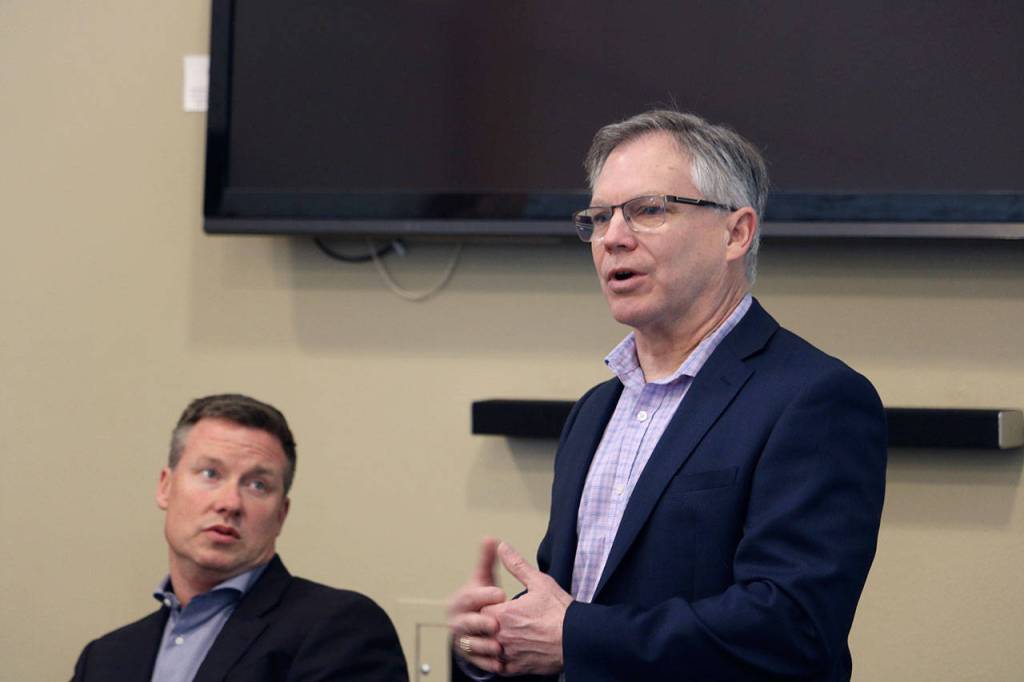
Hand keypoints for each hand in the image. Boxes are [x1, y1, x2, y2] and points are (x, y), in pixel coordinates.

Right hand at [447, 537, 507, 673]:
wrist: (475, 622)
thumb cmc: (481, 597)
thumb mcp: (483, 578)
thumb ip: (487, 560)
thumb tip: (492, 538)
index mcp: (460, 600)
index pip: (469, 596)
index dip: (484, 595)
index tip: (501, 593)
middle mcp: (457, 620)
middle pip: (466, 622)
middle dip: (480, 623)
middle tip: (496, 623)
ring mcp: (462, 639)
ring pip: (470, 644)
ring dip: (484, 646)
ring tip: (499, 646)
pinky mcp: (470, 656)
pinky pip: (477, 662)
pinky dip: (487, 663)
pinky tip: (500, 663)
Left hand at [482, 541, 571, 675]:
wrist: (578, 639)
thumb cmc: (561, 612)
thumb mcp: (540, 582)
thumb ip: (517, 565)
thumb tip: (503, 548)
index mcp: (504, 614)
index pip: (480, 610)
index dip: (487, 606)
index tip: (498, 605)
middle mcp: (502, 636)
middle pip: (482, 631)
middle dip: (488, 625)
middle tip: (502, 620)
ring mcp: (509, 654)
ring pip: (489, 650)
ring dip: (495, 643)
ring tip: (508, 635)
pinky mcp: (518, 668)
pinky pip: (501, 667)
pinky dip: (503, 660)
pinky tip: (513, 651)